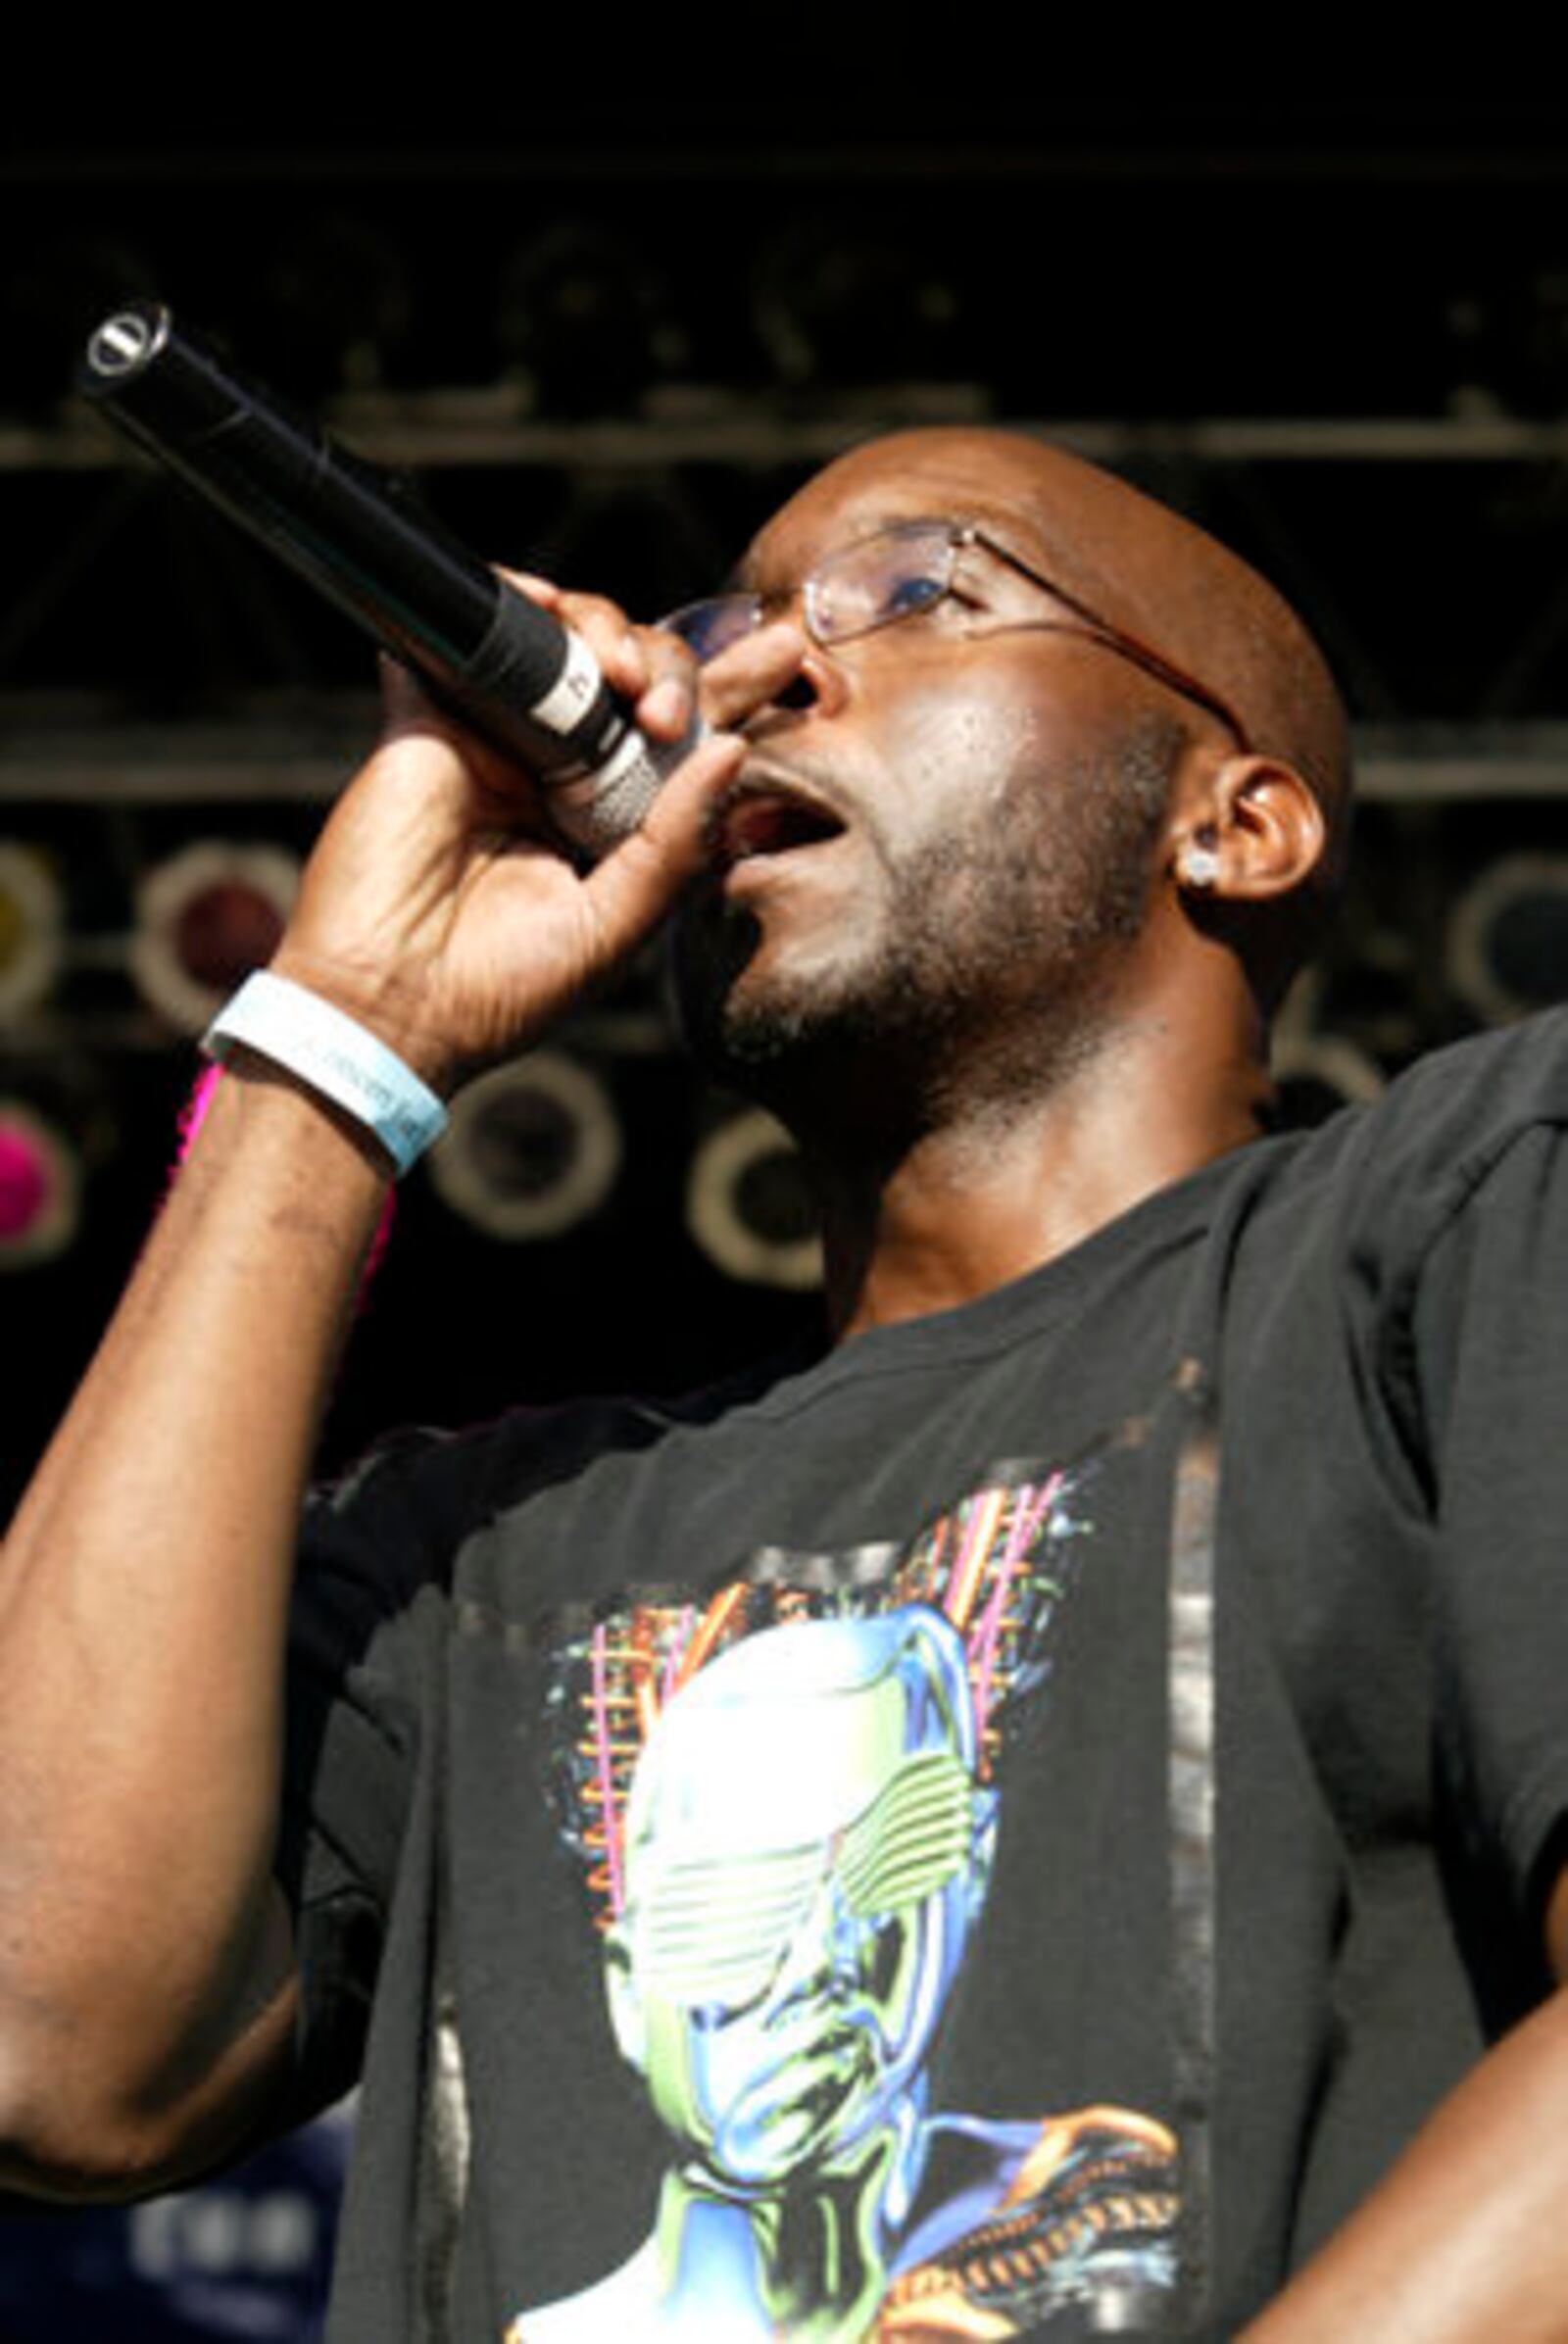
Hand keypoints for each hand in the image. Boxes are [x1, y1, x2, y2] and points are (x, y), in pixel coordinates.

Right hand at [267, 577, 804, 1093]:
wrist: (391, 1004)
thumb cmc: (502, 987)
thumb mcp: (617, 923)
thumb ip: (676, 841)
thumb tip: (735, 747)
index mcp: (609, 820)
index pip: (684, 738)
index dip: (733, 688)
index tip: (787, 652)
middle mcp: (557, 770)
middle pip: (635, 671)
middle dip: (673, 665)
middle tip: (666, 716)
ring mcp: (495, 738)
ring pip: (567, 639)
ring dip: (607, 630)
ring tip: (622, 678)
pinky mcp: (430, 716)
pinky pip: (470, 631)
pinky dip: (508, 598)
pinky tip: (539, 606)